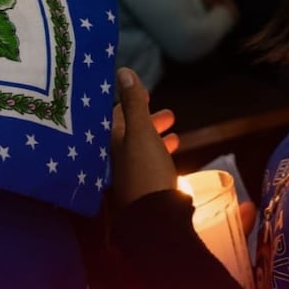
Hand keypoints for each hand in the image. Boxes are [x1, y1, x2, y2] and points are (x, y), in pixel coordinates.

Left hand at [109, 68, 180, 207]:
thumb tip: (124, 71)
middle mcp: (115, 158)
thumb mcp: (141, 132)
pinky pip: (151, 165)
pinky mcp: (142, 188)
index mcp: (111, 142)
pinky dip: (162, 155)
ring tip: (176, 136)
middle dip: (150, 121)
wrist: (154, 218)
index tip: (148, 93)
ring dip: (158, 139)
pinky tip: (174, 158)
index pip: (117, 115)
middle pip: (131, 133)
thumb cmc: (146, 170)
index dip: (132, 102)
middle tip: (170, 115)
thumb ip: (134, 103)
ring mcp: (129, 174)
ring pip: (143, 150)